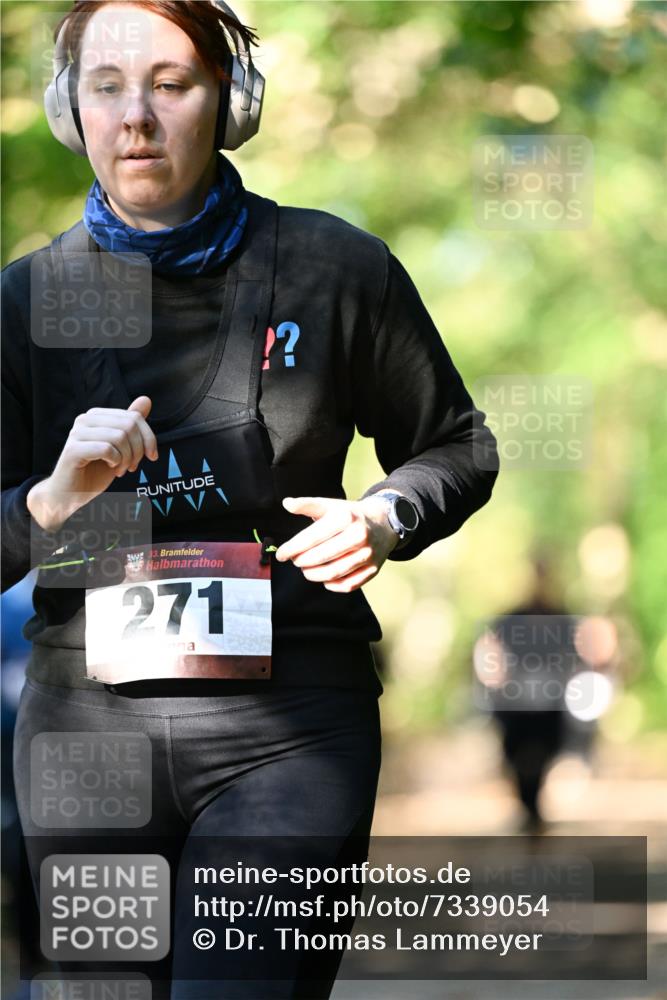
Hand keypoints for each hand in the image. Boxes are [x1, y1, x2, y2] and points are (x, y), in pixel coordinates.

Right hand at [27, 396, 157, 531]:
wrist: (70, 494)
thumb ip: (131, 424)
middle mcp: (85, 419)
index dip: (149, 438)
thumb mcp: (121, 446)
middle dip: (138, 450)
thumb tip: (146, 399)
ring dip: (126, 458)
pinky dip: (115, 461)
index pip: (134, 417)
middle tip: (132, 466)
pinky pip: (107, 449)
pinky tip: (111, 468)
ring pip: (120, 437)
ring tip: (121, 469)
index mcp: (96, 416)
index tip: (151, 456)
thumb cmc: (95, 471)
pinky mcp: (73, 449)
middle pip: (129, 426)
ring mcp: (77, 433)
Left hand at [274, 495, 398, 592]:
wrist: (384, 523)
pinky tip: (324, 578)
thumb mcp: (331, 505)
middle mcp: (358, 536)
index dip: (292, 548)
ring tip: (306, 569)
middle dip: (301, 561)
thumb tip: (286, 503)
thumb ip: (307, 505)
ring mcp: (367, 554)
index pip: (311, 537)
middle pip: (320, 557)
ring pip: (332, 573)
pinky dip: (332, 585)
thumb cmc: (351, 515)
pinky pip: (347, 585)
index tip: (281, 554)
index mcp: (345, 517)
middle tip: (295, 560)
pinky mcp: (373, 569)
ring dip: (313, 574)